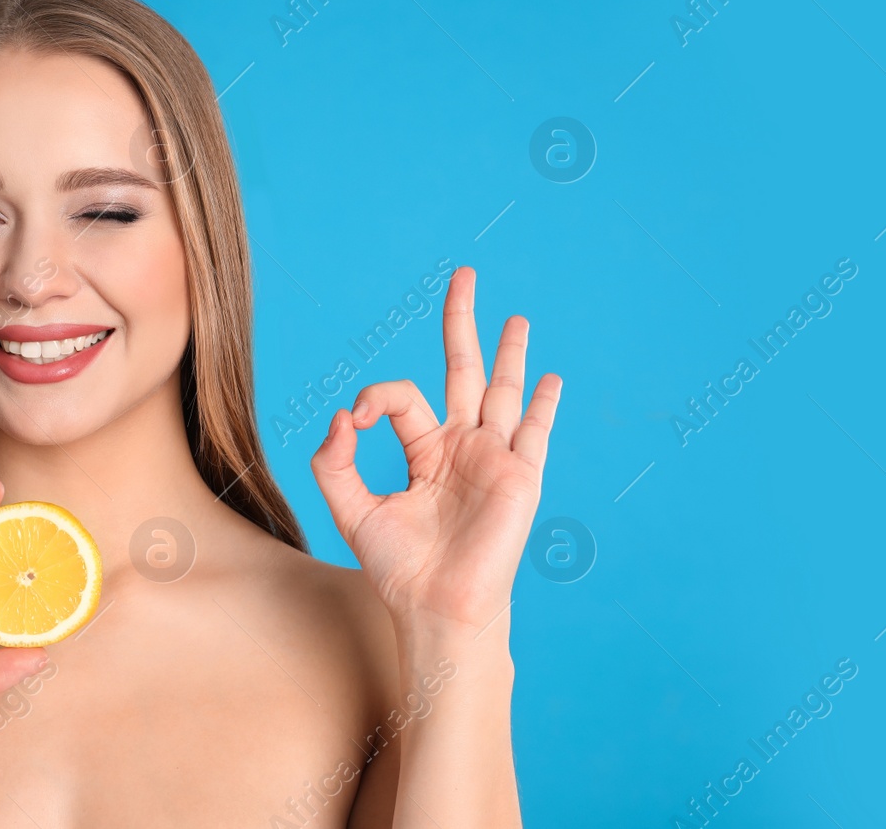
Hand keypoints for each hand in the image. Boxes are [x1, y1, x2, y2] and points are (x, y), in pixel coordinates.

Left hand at [310, 266, 561, 633]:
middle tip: (463, 275)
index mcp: (425, 451)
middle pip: (463, 370)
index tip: (356, 419)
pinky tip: (551, 379)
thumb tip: (342, 414)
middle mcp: (462, 448)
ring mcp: (494, 459)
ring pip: (503, 391)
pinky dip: (544, 405)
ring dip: (510, 353)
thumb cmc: (398, 570)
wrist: (436, 610)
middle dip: (461, 322)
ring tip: (514, 317)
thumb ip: (335, 462)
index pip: (402, 399)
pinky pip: (535, 433)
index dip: (375, 397)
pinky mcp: (520, 477)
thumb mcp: (351, 511)